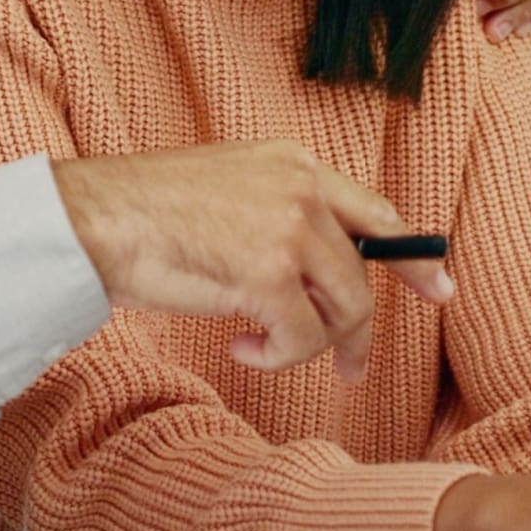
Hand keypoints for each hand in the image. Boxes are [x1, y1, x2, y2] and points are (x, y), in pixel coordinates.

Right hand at [50, 141, 454, 384]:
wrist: (92, 219)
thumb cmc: (139, 213)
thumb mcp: (224, 191)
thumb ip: (275, 216)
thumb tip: (311, 275)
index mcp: (291, 163)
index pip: (376, 211)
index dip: (414, 256)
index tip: (438, 288)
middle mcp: (301, 190)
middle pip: (361, 275)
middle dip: (360, 329)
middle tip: (351, 367)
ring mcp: (288, 231)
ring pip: (342, 310)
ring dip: (312, 346)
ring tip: (263, 349)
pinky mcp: (269, 276)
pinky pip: (302, 339)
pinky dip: (277, 356)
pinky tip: (241, 348)